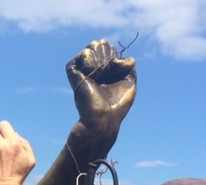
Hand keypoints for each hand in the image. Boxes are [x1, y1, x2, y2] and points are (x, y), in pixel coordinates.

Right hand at [65, 39, 136, 155]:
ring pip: (91, 48)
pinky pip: (81, 56)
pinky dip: (90, 56)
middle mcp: (93, 72)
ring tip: (103, 67)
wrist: (103, 117)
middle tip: (110, 65)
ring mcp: (83, 74)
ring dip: (100, 53)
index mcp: (105, 74)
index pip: (109, 51)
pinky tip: (94, 68)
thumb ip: (129, 67)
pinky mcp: (74, 75)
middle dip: (108, 50)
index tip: (119, 65)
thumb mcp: (130, 83)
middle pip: (100, 46)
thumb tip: (123, 57)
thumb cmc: (117, 105)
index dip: (115, 53)